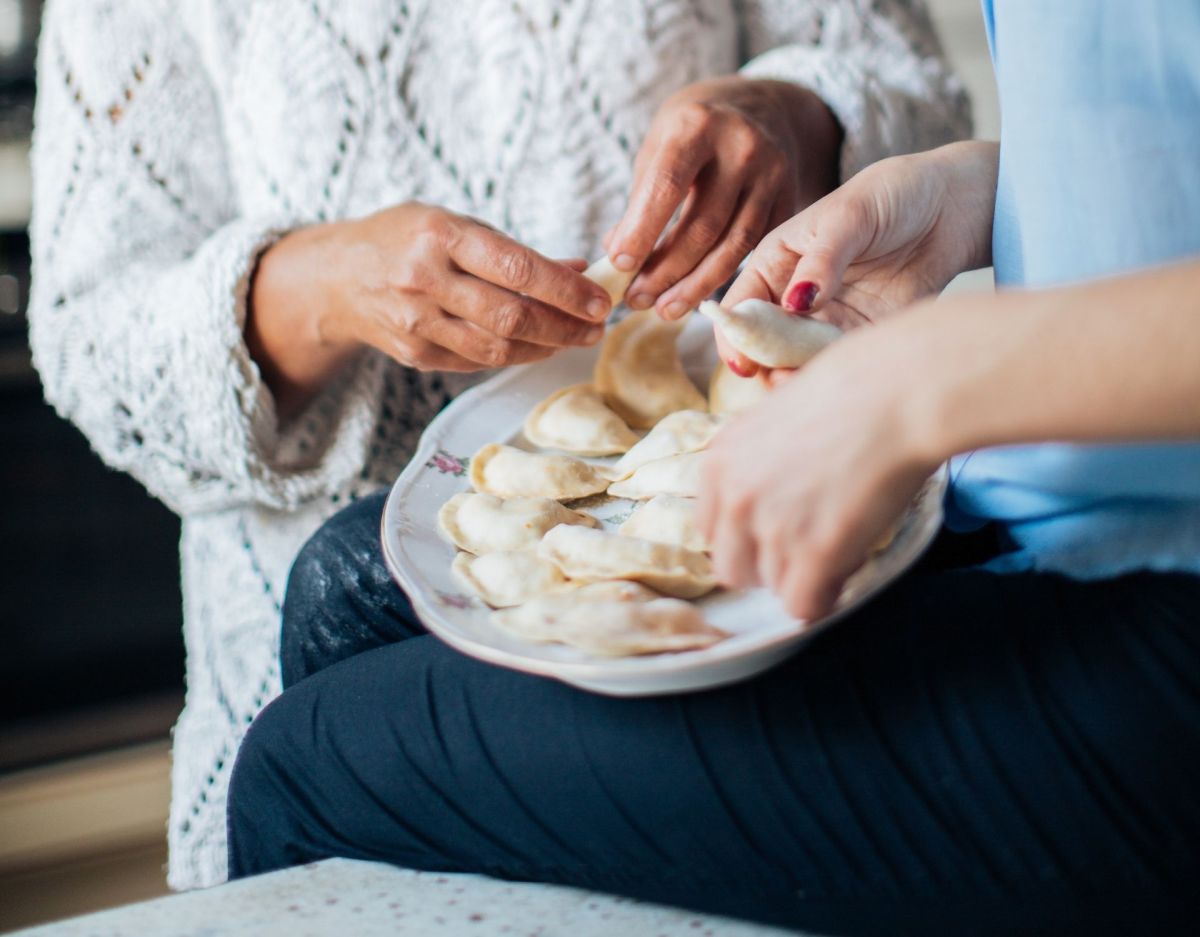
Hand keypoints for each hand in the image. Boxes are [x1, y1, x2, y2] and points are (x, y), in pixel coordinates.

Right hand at [248, 203, 611, 414]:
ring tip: (576, 338)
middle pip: (511, 316)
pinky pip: (477, 361)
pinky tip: (539, 346)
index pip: (517, 268)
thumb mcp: (455, 224)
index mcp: (440, 235)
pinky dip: (515, 355)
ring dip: (546, 346)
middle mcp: (425, 279)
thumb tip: (580, 271)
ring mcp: (417, 321)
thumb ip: (514, 250)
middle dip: (564, 325)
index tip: (599, 300)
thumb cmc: (405, 239)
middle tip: (597, 326)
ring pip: (497, 346)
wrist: (337, 276)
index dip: (565, 290)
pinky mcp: (415, 353)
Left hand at [606, 76, 841, 319]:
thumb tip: (617, 254)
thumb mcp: (659, 146)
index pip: (666, 187)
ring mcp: (772, 173)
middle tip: (635, 300)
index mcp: (697, 124)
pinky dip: (722, 278)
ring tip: (663, 309)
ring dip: (694, 286)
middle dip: (665, 271)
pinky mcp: (790, 199)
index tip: (620, 266)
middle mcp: (741, 146)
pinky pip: (754, 250)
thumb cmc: (693, 131)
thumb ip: (640, 199)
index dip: (641, 232)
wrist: (759, 108)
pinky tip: (695, 295)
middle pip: (701, 226)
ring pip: (732, 246)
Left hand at [697, 313, 943, 619]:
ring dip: (805, 575)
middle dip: (767, 565)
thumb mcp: (778, 415)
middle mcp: (736, 497)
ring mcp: (772, 527)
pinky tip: (847, 566)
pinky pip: (804, 606)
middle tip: (807, 546)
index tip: (777, 530)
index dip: (746, 536)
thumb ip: (760, 460)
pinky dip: (825, 598)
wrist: (900, 391)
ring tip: (842, 539)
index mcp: (720, 461)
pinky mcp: (815, 551)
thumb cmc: (854, 388)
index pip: (710, 530)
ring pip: (772, 588)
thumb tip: (774, 494)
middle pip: (732, 568)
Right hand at [717, 141, 998, 375]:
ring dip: (800, 376)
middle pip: (766, 342)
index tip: (742, 362)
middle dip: (768, 365)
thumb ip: (822, 261)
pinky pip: (842, 360)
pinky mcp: (863, 334)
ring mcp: (828, 319)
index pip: (742, 306)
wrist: (952, 205)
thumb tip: (794, 304)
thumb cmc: (891, 194)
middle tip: (778, 380)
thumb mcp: (849, 216)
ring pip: (800, 359)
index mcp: (776, 263)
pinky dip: (838, 373)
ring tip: (807, 385)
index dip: (735, 335)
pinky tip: (842, 379)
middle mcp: (794, 296)